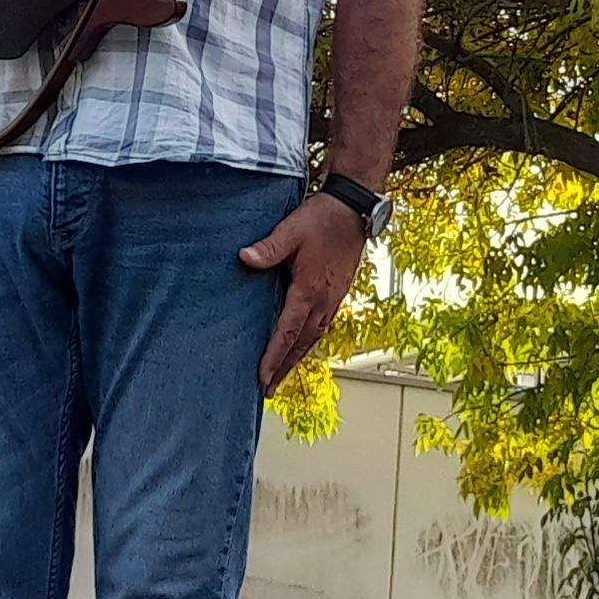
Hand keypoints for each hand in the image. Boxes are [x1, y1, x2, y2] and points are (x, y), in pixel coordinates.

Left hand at [241, 193, 370, 388]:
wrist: (353, 209)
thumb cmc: (321, 218)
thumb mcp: (291, 230)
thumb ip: (268, 248)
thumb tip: (244, 258)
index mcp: (310, 289)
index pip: (288, 332)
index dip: (274, 357)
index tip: (262, 377)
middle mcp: (324, 300)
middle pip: (302, 344)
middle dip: (284, 368)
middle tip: (268, 389)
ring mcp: (333, 298)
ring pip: (314, 337)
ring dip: (297, 358)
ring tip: (282, 375)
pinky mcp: (338, 292)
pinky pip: (323, 325)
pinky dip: (310, 341)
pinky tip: (303, 345)